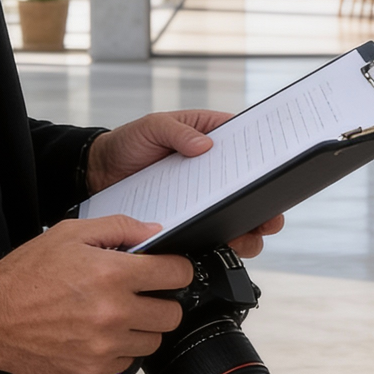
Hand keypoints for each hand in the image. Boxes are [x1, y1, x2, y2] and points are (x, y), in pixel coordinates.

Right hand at [0, 216, 194, 373]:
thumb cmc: (25, 275)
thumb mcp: (70, 234)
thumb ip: (119, 228)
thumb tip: (154, 232)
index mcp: (112, 274)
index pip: (176, 274)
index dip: (177, 269)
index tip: (171, 270)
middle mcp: (113, 312)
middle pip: (172, 314)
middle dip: (163, 301)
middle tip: (144, 294)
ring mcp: (104, 346)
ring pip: (152, 341)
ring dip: (142, 327)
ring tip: (117, 314)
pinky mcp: (92, 370)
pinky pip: (126, 363)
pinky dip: (119, 350)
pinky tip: (98, 334)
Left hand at [86, 110, 287, 257]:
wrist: (98, 172)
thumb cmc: (129, 142)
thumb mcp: (152, 126)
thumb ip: (178, 130)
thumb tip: (205, 145)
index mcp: (213, 140)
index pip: (249, 151)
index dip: (266, 165)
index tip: (274, 178)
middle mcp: (214, 173)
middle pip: (251, 192)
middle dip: (265, 208)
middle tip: (268, 219)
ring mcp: (202, 201)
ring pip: (237, 220)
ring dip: (247, 231)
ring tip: (245, 237)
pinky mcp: (188, 223)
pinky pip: (210, 236)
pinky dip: (218, 243)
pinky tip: (218, 247)